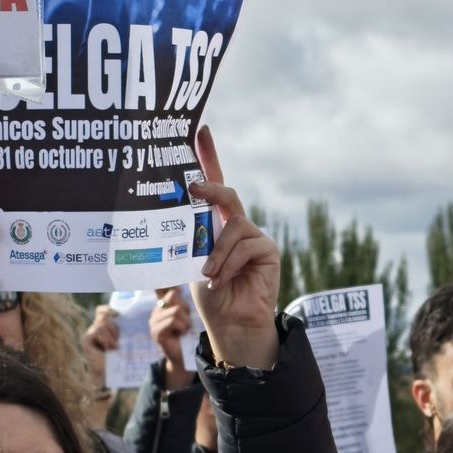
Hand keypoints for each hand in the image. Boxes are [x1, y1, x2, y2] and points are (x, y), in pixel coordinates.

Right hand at [83, 303, 119, 353]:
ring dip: (111, 334)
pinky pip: (97, 331)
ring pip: (101, 323)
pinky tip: (109, 347)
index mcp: (103, 327)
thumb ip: (119, 330)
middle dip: (114, 327)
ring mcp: (89, 333)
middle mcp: (94, 328)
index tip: (116, 313)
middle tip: (119, 339)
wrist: (107, 372)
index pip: (101, 311)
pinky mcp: (86, 339)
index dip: (107, 309)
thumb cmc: (116, 357)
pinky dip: (106, 338)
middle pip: (103, 316)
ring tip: (114, 345)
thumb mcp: (120, 341)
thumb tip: (123, 319)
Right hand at [149, 286, 195, 388]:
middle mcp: (155, 312)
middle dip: (186, 312)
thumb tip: (181, 289)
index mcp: (162, 307)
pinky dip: (181, 327)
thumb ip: (182, 304)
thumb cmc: (187, 335)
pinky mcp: (156, 332)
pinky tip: (180, 334)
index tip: (187, 314)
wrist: (183, 356)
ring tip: (183, 330)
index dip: (184, 302)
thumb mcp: (187, 316)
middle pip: (174, 299)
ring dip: (185, 322)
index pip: (173, 293)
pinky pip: (172, 321)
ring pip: (175, 310)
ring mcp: (153, 322)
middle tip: (185, 325)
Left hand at [187, 127, 279, 368]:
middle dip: (210, 186)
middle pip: (226, 193)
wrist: (231, 323)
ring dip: (215, 251)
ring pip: (232, 225)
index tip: (200, 129)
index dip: (208, 157)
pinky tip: (224, 280)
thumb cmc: (209, 294)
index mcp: (215, 225)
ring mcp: (254, 236)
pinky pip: (246, 242)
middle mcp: (236, 226)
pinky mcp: (268, 249)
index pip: (212, 185)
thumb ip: (194, 235)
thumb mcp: (192, 260)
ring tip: (209, 275)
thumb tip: (185, 209)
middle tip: (192, 186)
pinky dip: (230, 261)